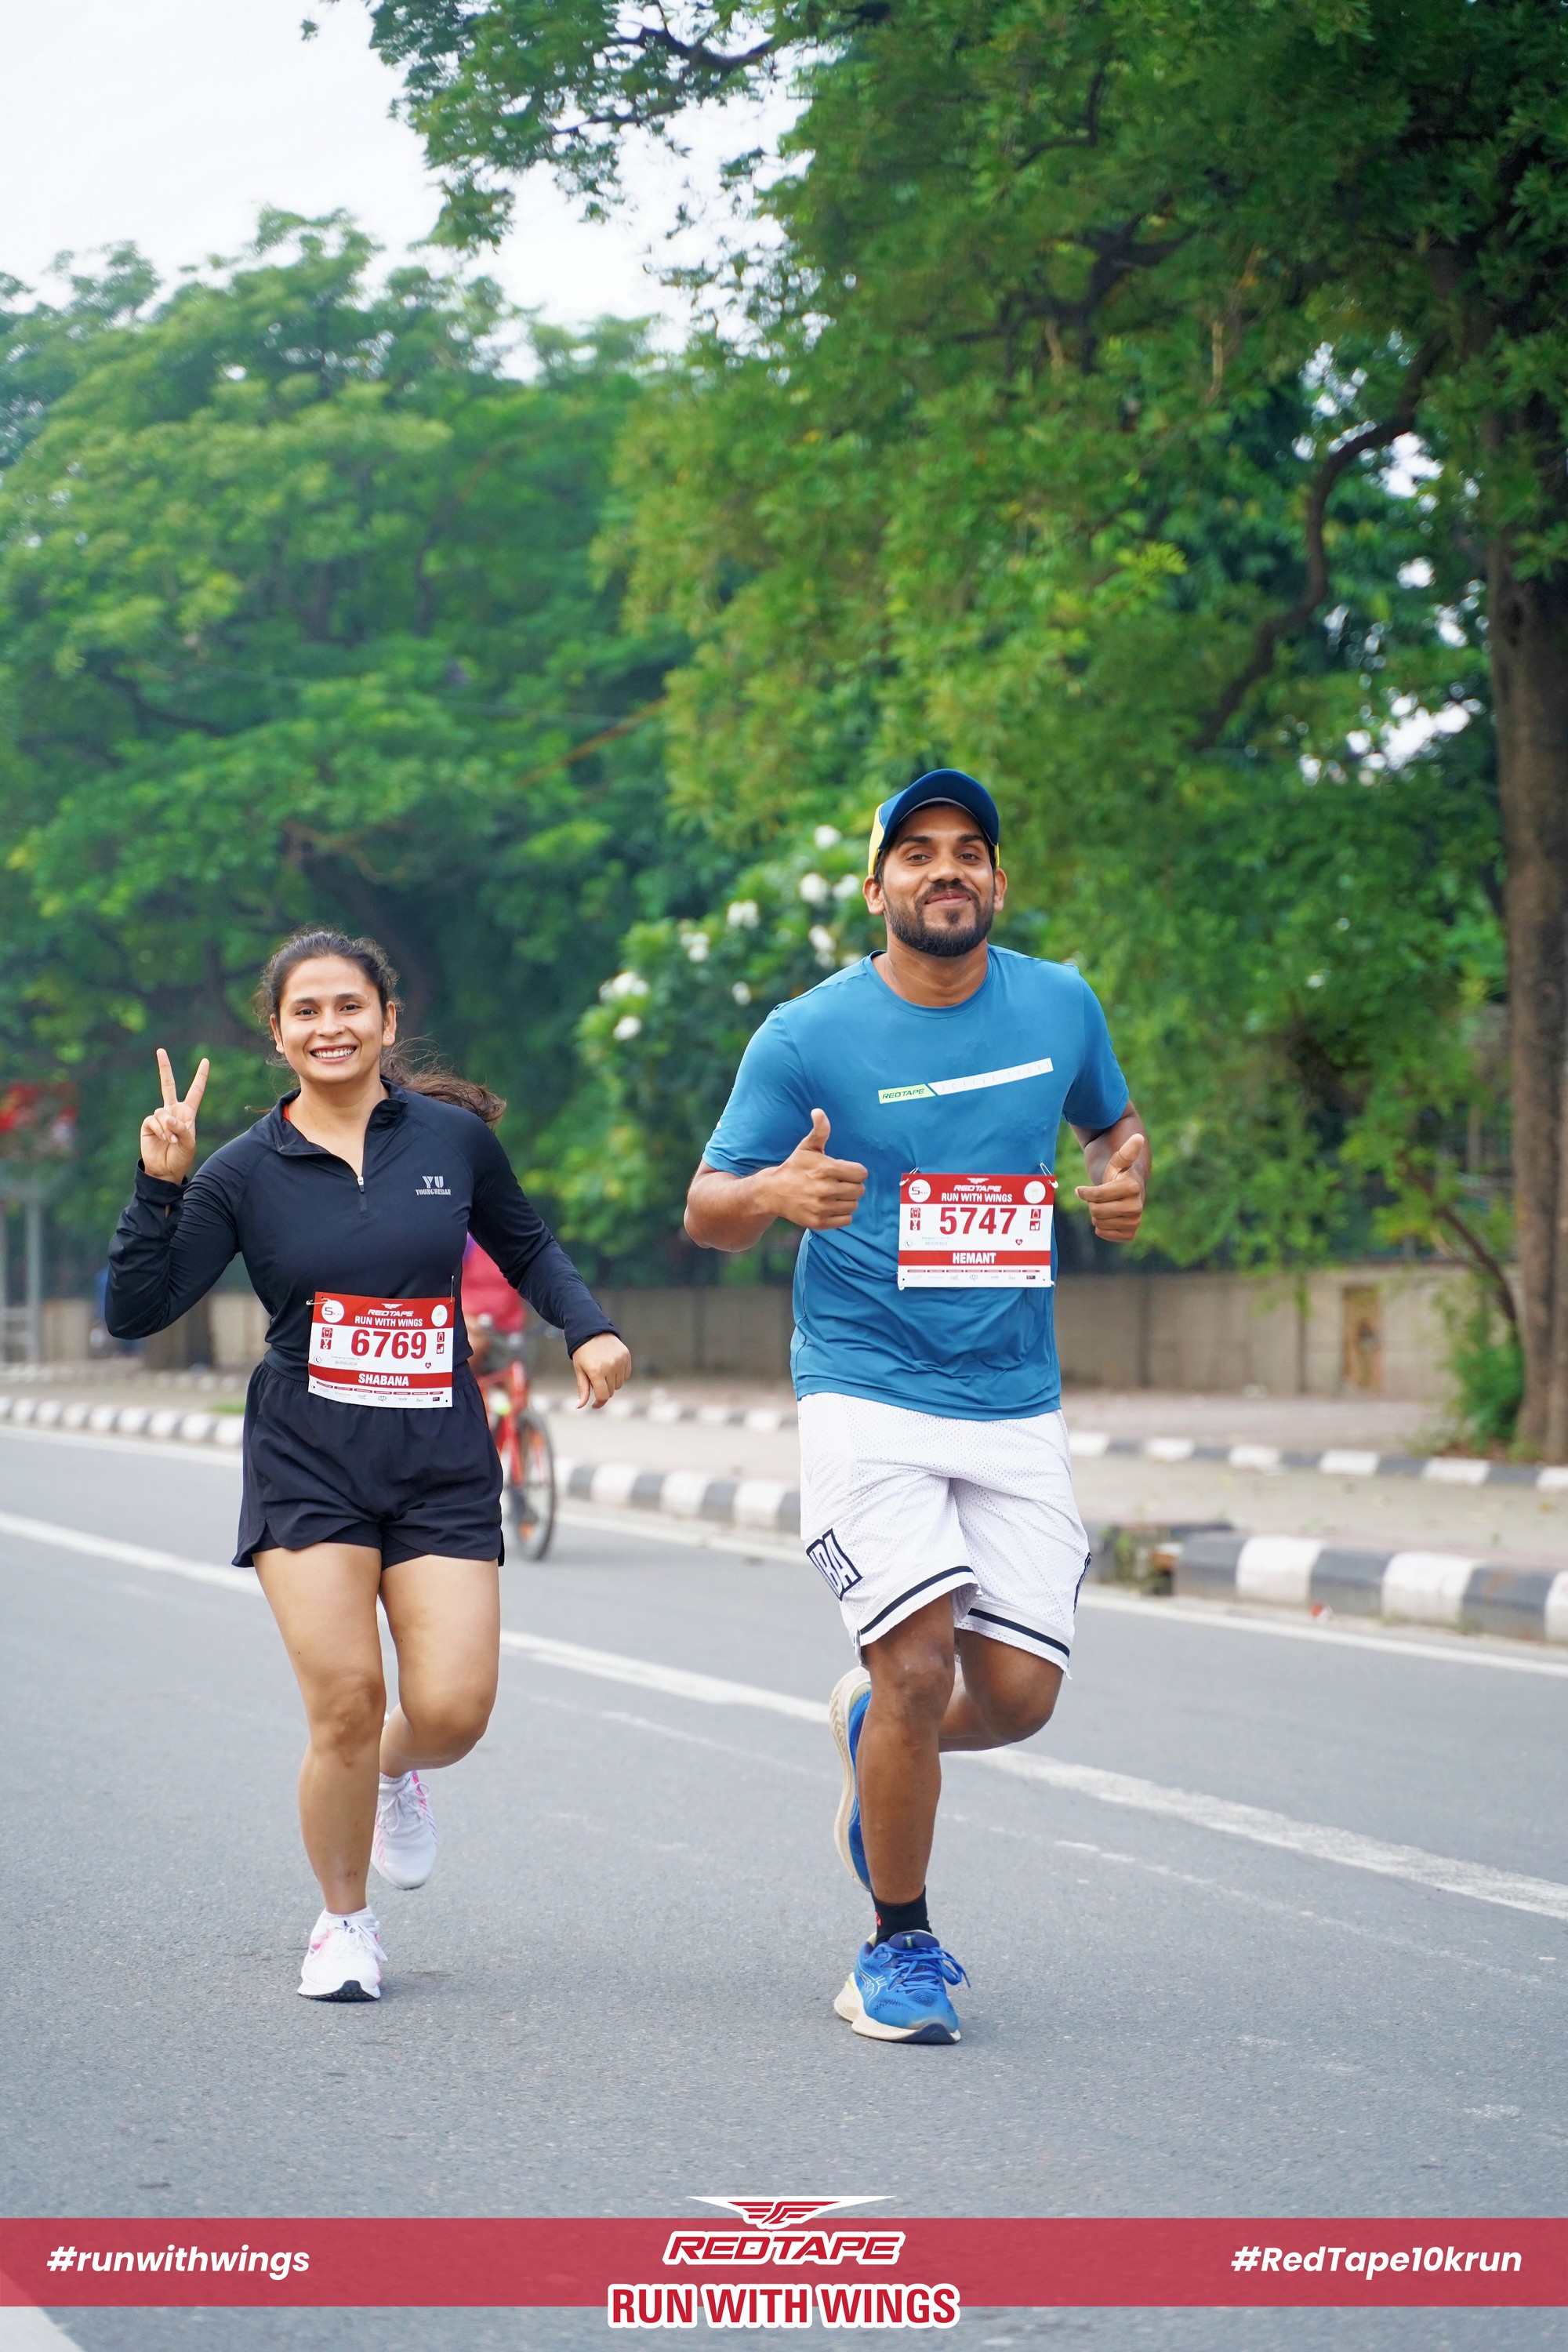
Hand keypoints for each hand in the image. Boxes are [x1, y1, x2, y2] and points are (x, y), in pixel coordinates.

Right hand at [139, 1048, 209, 1183]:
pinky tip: (164, 1139)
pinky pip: (154, 1120)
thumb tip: (168, 1116)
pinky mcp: (149, 1124)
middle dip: (164, 1068)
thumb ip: (182, 1129)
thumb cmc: (181, 1158)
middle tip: (160, 1050)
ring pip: (162, 1111)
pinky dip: (161, 1129)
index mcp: (188, 1113)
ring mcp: (160, 1117)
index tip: (205, 1060)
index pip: (195, 1091)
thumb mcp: (189, 1144)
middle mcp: (173, 1111)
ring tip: (172, 1140)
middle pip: (168, 1085)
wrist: (165, 1171)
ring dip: (169, 1127)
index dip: (200, 1077)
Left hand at [572, 1331, 632, 1409]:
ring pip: (619, 1384)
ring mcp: (619, 1361)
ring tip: (603, 1371)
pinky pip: (626, 1375)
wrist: (591, 1330)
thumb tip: (579, 1406)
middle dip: (603, 1389)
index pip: (603, 1396)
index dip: (599, 1403)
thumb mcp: (579, 1370)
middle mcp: (610, 1366)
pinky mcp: (626, 1356)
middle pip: (611, 1391)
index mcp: (596, 1371)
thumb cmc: (582, 1352)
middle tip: (595, 1379)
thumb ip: (582, 1389)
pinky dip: (619, 1375)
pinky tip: (611, 1366)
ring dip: (612, 1382)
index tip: (595, 1405)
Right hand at [762, 1108, 867, 1230]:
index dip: (855, 1172)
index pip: (861, 1174)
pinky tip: (831, 1206)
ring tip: (834, 1194)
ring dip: (847, 1200)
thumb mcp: (807, 1147)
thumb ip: (820, 1130)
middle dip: (852, 1186)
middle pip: (859, 1190)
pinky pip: (846, 1220)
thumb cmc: (795, 1167)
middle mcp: (825, 1189)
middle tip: (839, 1183)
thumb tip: (818, 1112)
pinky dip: (842, 1214)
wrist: (773, 1192)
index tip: (844, 1171)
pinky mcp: (819, 1222)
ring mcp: (822, 1207)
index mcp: (827, 1169)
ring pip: (853, 1206)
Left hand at [1075, 1131, 1146, 1240]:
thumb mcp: (1118, 1162)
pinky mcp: (1130, 1233)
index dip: (1084, 1192)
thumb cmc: (1119, 1175)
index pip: (1095, 1196)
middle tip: (1101, 1197)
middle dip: (1092, 1203)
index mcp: (1132, 1187)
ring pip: (1098, 1224)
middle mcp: (1137, 1207)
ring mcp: (1135, 1222)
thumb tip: (1138, 1137)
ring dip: (1097, 1214)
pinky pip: (1105, 1234)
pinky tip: (1109, 1218)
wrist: (1129, 1192)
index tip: (1082, 1189)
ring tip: (1107, 1205)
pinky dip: (1102, 1228)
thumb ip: (1125, 1151)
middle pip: (1096, 1211)